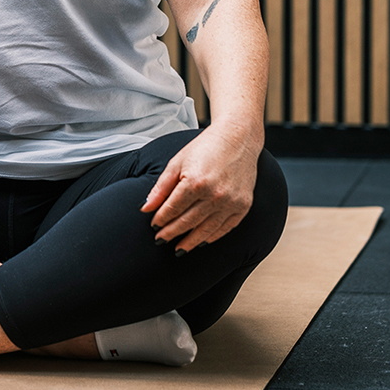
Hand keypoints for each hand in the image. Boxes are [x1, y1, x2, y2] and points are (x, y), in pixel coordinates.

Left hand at [140, 126, 259, 252]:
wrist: (237, 140)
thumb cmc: (203, 148)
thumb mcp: (177, 163)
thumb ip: (161, 187)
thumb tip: (146, 208)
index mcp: (195, 182)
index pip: (173, 208)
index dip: (161, 219)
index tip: (153, 227)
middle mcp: (215, 195)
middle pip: (188, 221)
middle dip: (172, 233)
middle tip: (160, 241)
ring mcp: (231, 202)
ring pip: (207, 230)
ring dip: (191, 241)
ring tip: (178, 249)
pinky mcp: (244, 206)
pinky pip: (226, 228)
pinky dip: (212, 237)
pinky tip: (202, 242)